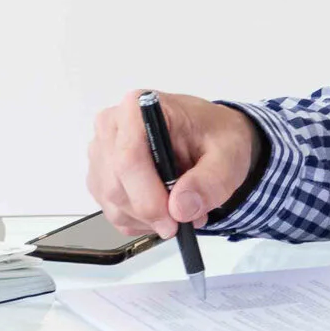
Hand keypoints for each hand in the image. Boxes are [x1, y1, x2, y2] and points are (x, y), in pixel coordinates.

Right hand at [87, 89, 255, 239]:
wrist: (210, 136)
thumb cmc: (215, 136)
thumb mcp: (229, 154)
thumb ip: (210, 180)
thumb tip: (181, 208)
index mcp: (139, 109)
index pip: (129, 157)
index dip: (148, 197)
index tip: (173, 218)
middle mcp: (112, 127)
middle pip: (116, 185)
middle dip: (151, 213)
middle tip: (184, 221)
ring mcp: (102, 153)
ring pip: (112, 203)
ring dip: (148, 220)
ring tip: (181, 210)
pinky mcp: (101, 176)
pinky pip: (113, 212)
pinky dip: (140, 221)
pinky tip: (163, 209)